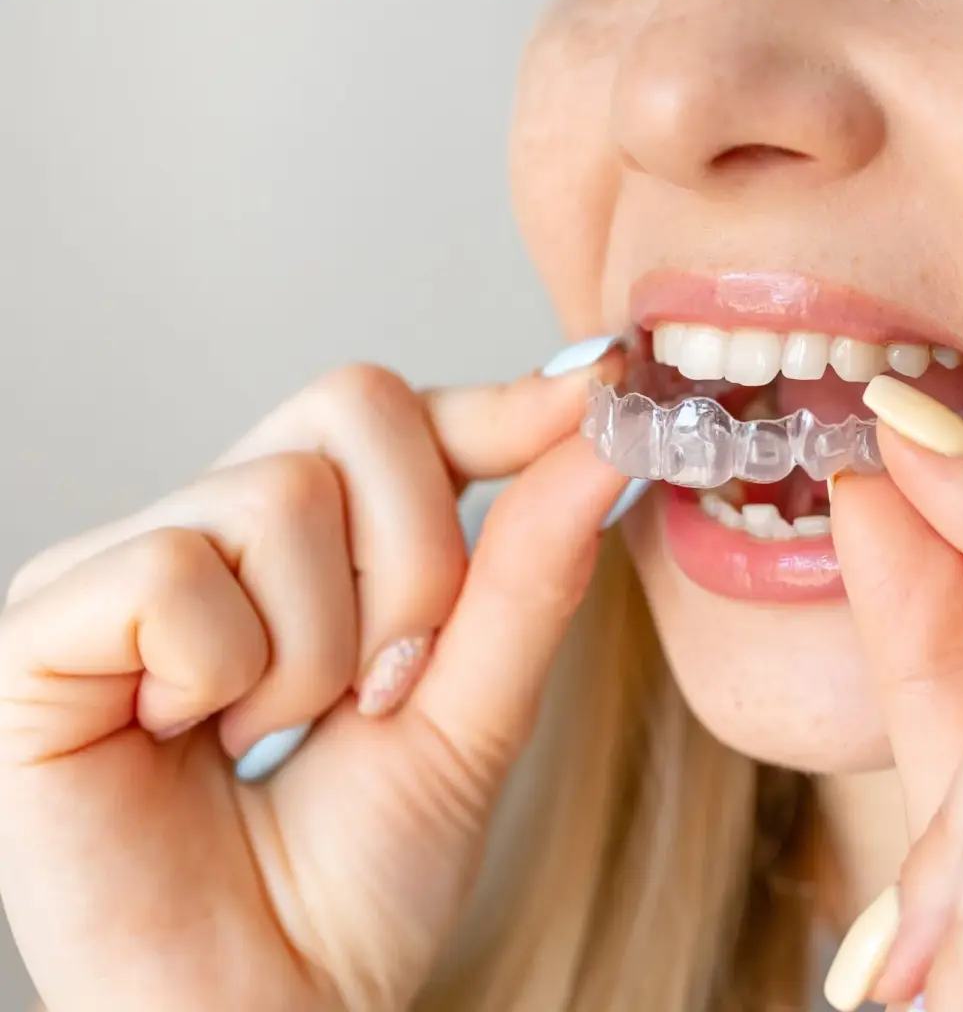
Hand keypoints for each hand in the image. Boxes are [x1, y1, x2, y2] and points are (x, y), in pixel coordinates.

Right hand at [0, 353, 629, 1011]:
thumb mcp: (474, 714)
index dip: (494, 403)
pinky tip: (188, 739)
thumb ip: (525, 574)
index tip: (592, 391)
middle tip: (386, 686)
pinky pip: (174, 574)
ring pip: (278, 495)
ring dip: (323, 648)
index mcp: (304, 549)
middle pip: (352, 410)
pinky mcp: (38, 631)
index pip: (398, 416)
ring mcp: (116, 573)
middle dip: (418, 562)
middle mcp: (207, 535)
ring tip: (275, 732)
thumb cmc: (361, 881)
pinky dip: (225, 674)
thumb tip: (596, 432)